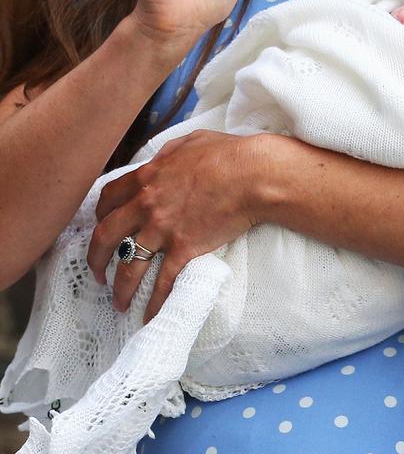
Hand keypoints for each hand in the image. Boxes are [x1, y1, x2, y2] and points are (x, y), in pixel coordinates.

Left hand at [87, 129, 271, 320]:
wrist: (252, 175)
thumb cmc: (226, 154)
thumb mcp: (189, 142)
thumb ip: (167, 153)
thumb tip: (160, 160)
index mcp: (147, 178)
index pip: (109, 199)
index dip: (100, 216)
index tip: (101, 227)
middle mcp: (147, 206)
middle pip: (106, 236)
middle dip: (96, 259)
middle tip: (97, 272)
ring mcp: (163, 230)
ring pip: (128, 266)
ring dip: (120, 288)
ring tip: (118, 303)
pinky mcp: (183, 249)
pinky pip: (162, 282)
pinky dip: (154, 303)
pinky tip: (150, 316)